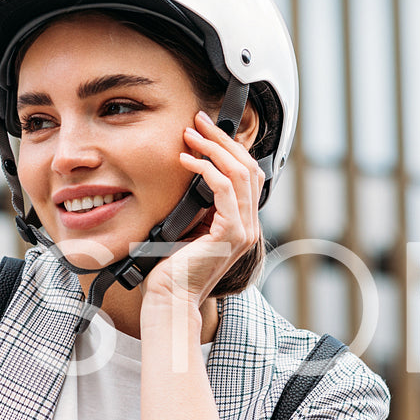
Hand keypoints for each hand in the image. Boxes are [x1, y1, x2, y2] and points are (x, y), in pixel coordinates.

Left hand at [146, 109, 263, 307]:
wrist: (170, 299)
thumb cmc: (172, 269)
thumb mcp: (188, 228)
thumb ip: (198, 205)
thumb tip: (191, 173)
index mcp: (241, 224)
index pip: (247, 175)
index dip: (229, 148)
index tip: (206, 129)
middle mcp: (249, 226)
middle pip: (248, 167)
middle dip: (223, 139)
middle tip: (200, 120)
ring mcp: (243, 230)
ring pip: (239, 173)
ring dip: (214, 148)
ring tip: (191, 134)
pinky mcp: (230, 234)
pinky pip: (223, 189)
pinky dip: (205, 169)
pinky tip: (186, 160)